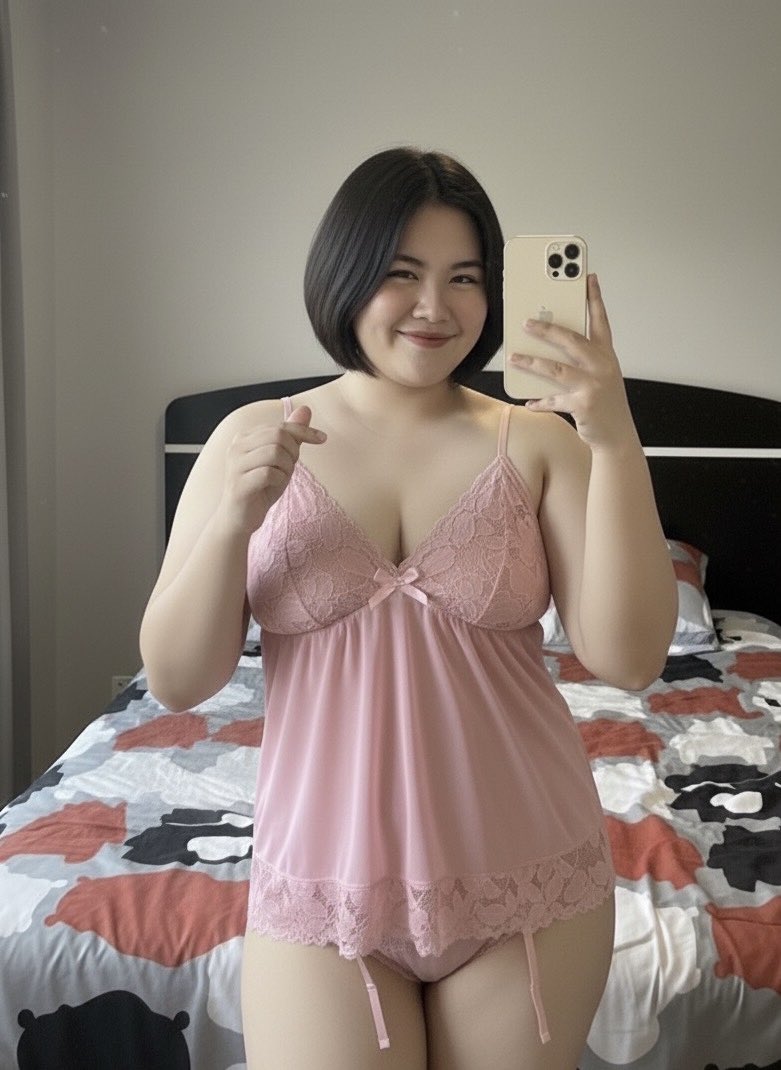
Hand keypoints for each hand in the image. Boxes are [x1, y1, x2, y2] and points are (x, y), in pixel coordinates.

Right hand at [219, 405, 325, 533]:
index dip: (304, 431)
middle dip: (293, 452)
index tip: (323, 438)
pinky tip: (272, 487)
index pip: (280, 426)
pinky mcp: (239, 483)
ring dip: (286, 467)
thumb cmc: (260, 487)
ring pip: (275, 452)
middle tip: (290, 468)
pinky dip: (279, 480)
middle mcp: (236, 446)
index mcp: (245, 437)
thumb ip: (291, 435)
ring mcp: (235, 465)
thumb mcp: (281, 459)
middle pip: (278, 436)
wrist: (239, 518)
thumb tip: (306, 409)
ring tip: (280, 477)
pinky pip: (269, 473)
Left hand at [509, 274, 636, 450]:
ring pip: (556, 369)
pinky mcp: (583, 405)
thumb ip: (581, 359)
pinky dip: (539, 401)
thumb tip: (547, 346)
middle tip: (526, 321)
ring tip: (513, 357)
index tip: (587, 277)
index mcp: (607, 355)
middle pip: (572, 340)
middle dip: (547, 329)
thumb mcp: (599, 375)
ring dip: (532, 363)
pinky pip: (553, 400)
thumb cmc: (605, 402)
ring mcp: (594, 386)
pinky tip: (528, 401)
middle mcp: (602, 366)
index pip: (600, 320)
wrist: (617, 435)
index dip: (594, 298)